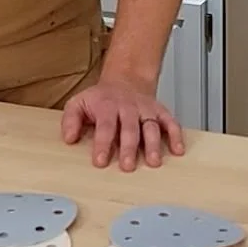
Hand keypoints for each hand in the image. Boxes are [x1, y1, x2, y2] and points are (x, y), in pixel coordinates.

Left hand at [60, 74, 185, 170]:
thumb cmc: (101, 99)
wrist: (125, 80)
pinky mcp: (159, 112)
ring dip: (153, 144)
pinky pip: (170, 122)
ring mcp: (145, 110)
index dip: (102, 143)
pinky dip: (176, 135)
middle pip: (129, 128)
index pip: (105, 126)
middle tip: (128, 166)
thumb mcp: (78, 103)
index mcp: (107, 106)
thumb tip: (69, 138)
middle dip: (129, 147)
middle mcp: (128, 108)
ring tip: (154, 162)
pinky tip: (178, 150)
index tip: (100, 161)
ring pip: (151, 126)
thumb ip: (71, 120)